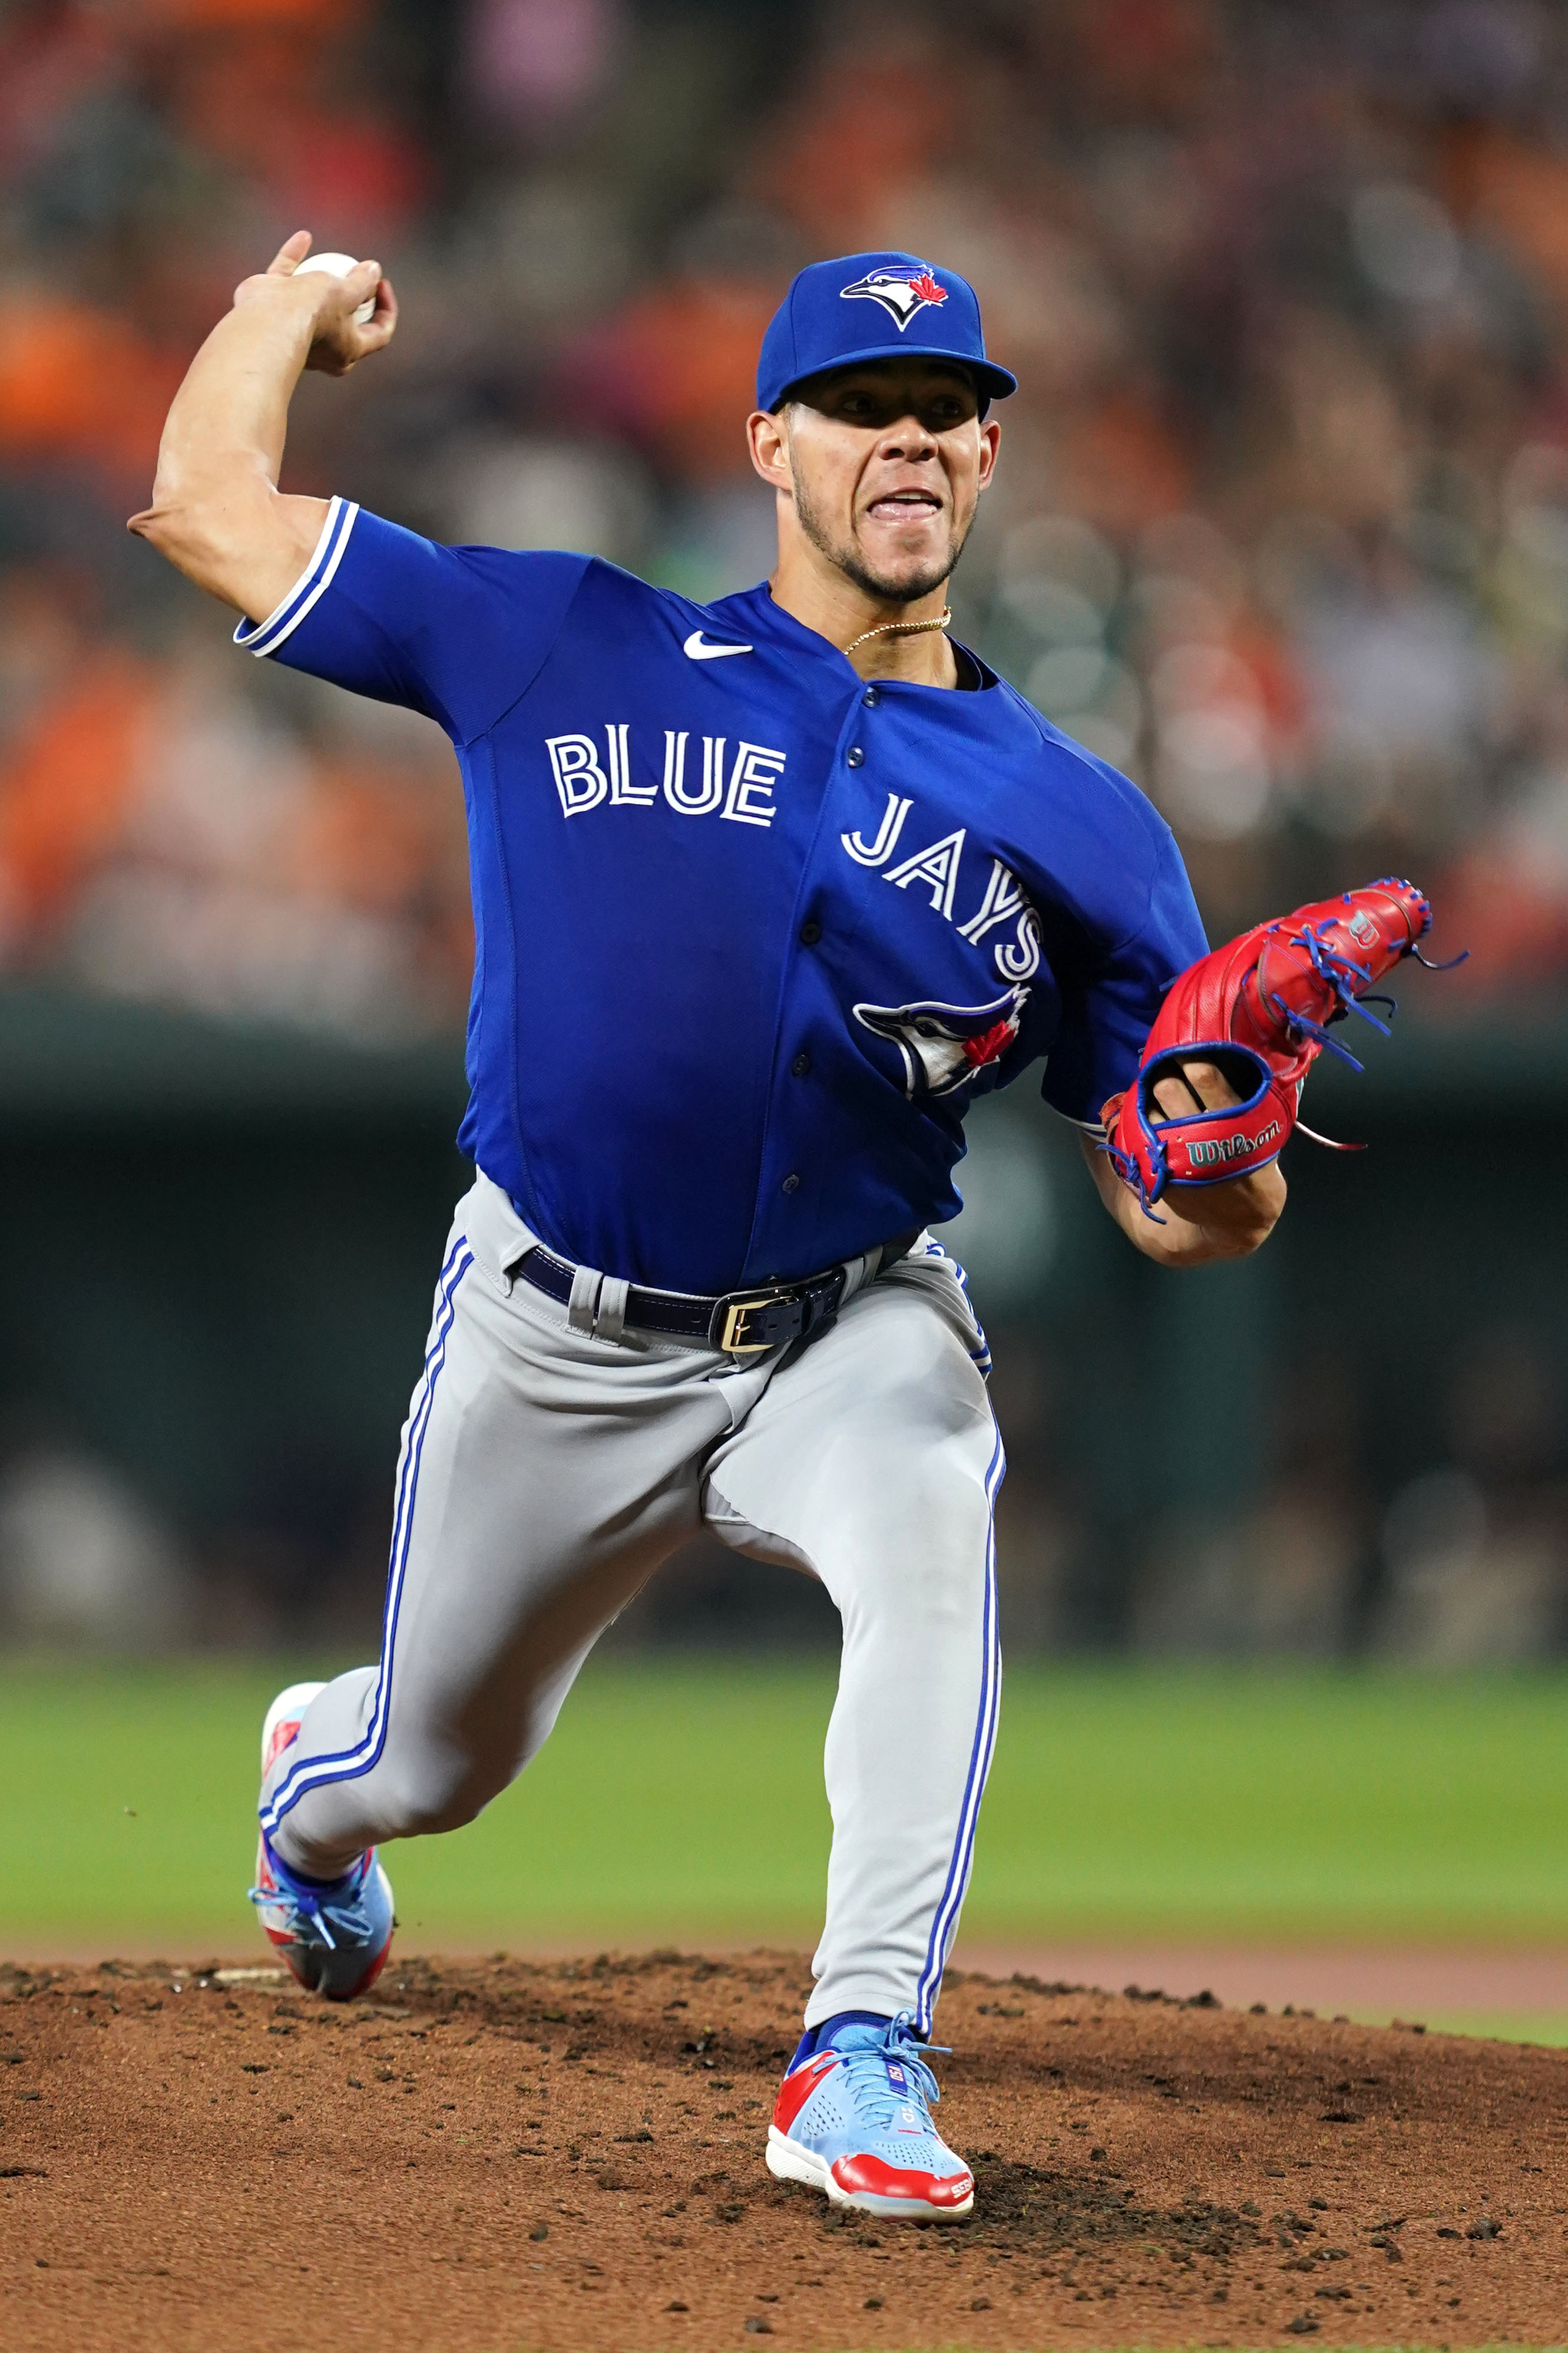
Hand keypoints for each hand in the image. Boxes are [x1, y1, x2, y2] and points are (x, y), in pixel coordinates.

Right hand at [233, 231, 396, 377]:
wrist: (266, 320)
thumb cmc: (312, 312)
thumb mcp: (346, 293)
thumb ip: (362, 283)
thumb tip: (374, 271)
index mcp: (348, 350)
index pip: (379, 335)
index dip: (387, 309)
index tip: (383, 284)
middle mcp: (325, 347)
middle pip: (349, 322)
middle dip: (357, 299)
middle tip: (360, 274)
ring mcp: (296, 329)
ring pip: (316, 303)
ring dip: (325, 279)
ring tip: (335, 258)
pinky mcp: (274, 308)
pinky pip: (289, 280)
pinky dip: (296, 259)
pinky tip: (304, 238)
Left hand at [1147, 1056, 1285, 1250]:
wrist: (1241, 1219)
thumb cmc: (1254, 1164)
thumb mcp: (1263, 1130)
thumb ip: (1248, 1097)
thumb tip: (1233, 1058)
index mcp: (1232, 1119)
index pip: (1203, 1074)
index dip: (1190, 1056)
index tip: (1187, 1048)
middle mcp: (1200, 1135)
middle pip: (1166, 1087)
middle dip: (1167, 1076)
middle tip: (1170, 1074)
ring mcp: (1175, 1154)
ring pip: (1148, 1110)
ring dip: (1152, 1102)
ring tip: (1162, 1103)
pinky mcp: (1158, 1171)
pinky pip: (1139, 1135)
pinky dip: (1144, 1126)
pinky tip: (1154, 1125)